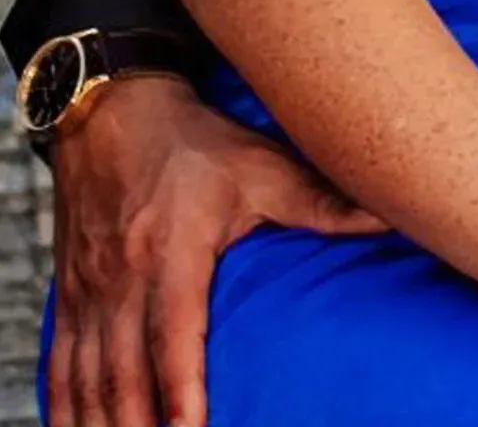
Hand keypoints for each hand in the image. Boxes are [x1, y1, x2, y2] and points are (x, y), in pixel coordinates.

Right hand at [46, 73, 382, 426]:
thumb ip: (321, 202)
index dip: (179, 390)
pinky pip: (59, 360)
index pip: (172, 335)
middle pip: (120, 373)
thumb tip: (388, 215)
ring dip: (97, 423)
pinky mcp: (70, 290)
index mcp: (171, 253)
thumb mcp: (262, 168)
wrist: (115, 111)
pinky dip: (63, 403)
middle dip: (134, 424)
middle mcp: (122, 278)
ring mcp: (89, 288)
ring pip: (84, 376)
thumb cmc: (196, 143)